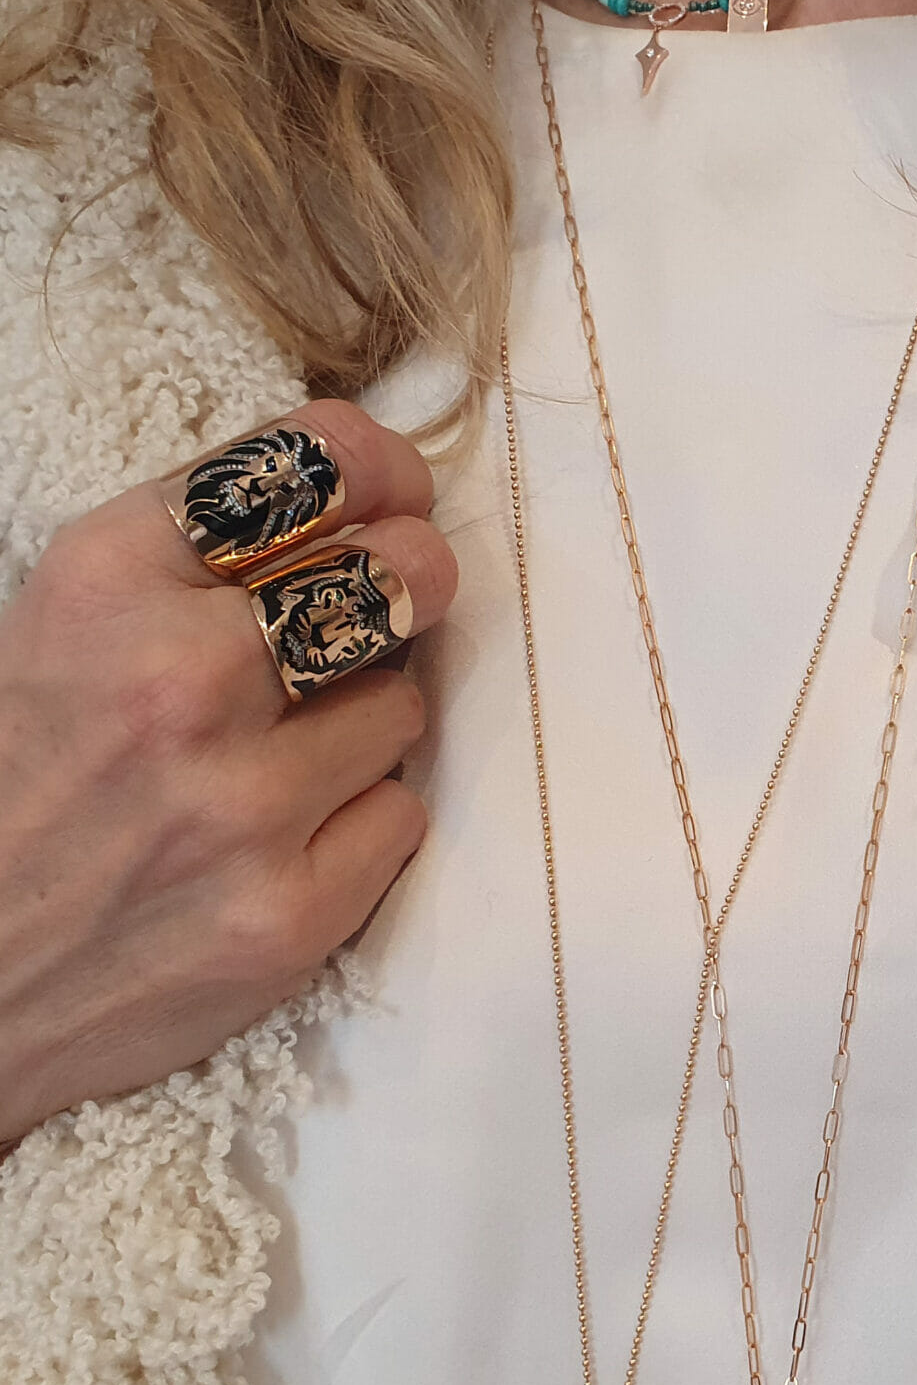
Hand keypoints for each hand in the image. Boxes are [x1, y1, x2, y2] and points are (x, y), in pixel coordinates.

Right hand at [0, 400, 456, 1145]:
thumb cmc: (15, 787)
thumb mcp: (59, 630)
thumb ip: (190, 561)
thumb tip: (369, 507)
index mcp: (103, 584)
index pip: (304, 470)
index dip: (379, 469)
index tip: (396, 491)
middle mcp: (178, 681)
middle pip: (394, 577)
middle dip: (411, 579)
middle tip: (395, 601)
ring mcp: (244, 806)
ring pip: (405, 706)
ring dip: (367, 720)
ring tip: (287, 752)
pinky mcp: (291, 915)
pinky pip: (402, 815)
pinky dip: (362, 819)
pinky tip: (290, 836)